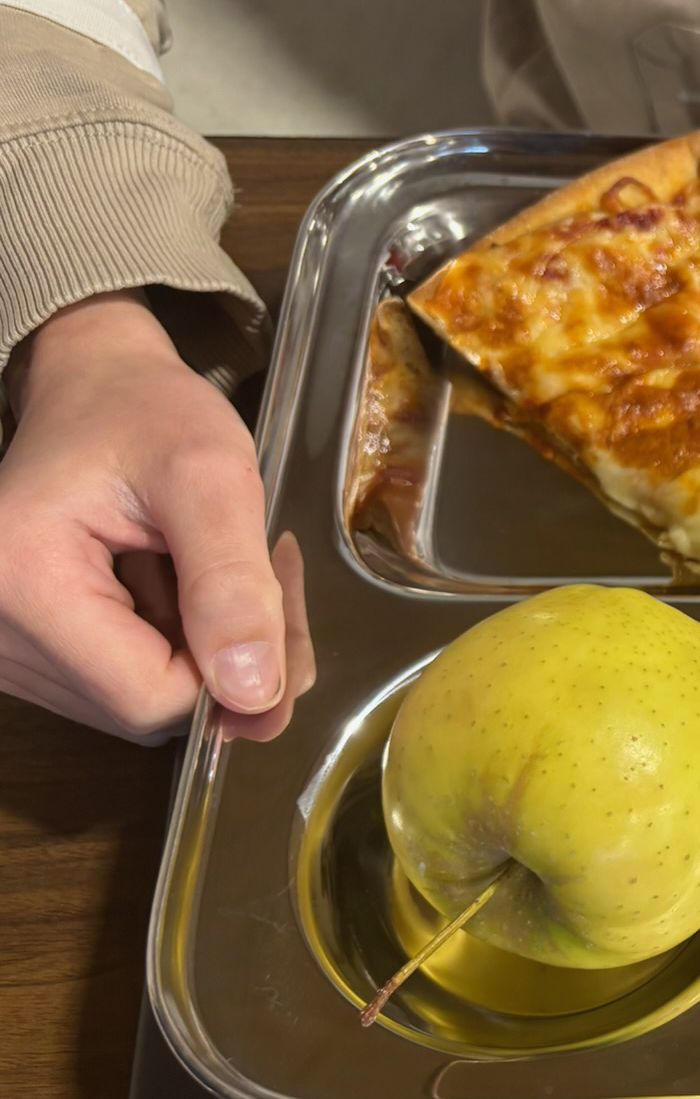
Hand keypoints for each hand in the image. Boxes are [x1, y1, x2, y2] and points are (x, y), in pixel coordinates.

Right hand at [0, 291, 312, 742]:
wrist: (96, 388)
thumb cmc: (144, 413)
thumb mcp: (211, 476)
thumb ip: (233, 585)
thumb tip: (253, 693)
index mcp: (21, 581)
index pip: (151, 698)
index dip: (233, 669)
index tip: (273, 595)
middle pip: (146, 709)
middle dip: (227, 657)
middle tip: (263, 575)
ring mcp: (5, 645)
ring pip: (140, 702)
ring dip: (203, 649)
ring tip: (209, 568)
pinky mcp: (27, 649)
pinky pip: (120, 682)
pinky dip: (173, 644)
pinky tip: (179, 586)